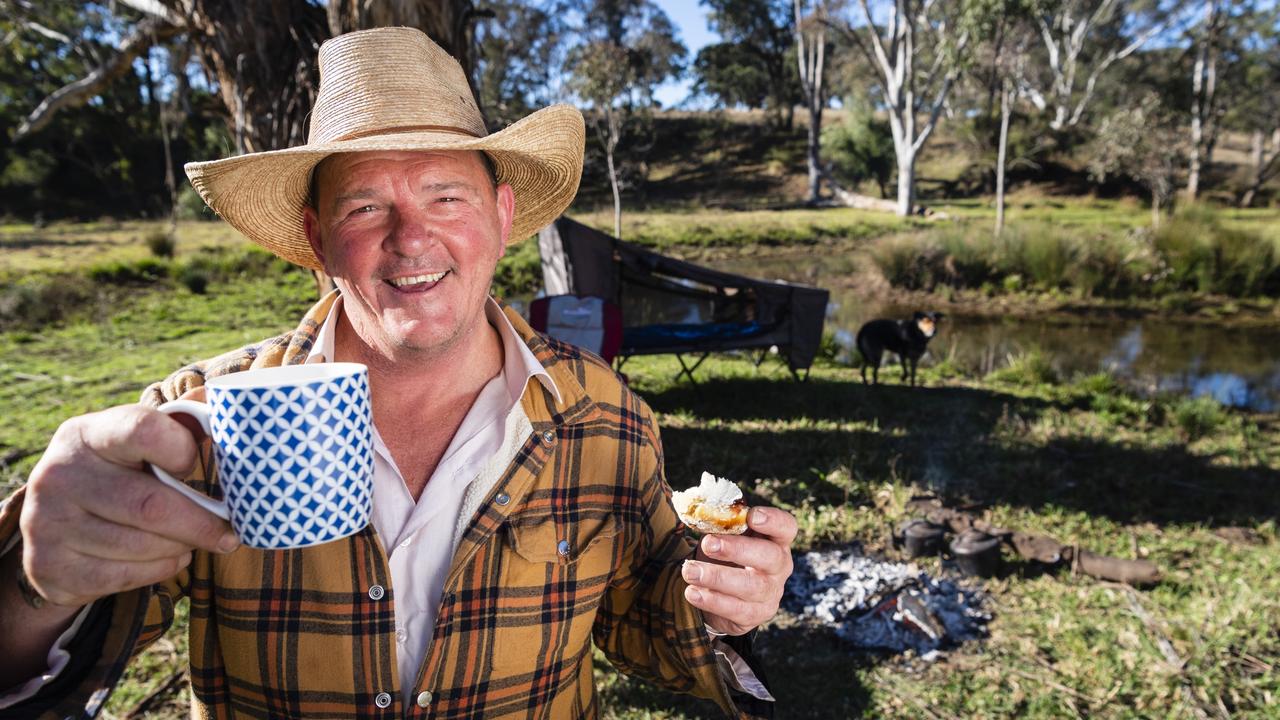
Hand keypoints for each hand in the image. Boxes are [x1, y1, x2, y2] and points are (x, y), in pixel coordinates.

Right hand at [19, 387, 238, 608]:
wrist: (52, 525)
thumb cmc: (114, 472)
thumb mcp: (133, 441)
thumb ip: (177, 422)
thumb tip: (222, 399)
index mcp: (85, 434)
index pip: (143, 430)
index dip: (182, 449)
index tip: (197, 466)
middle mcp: (59, 475)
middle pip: (150, 505)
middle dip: (200, 523)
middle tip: (229, 533)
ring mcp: (48, 522)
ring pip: (141, 545)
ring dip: (182, 547)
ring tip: (193, 542)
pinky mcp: (50, 566)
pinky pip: (124, 575)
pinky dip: (160, 569)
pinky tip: (168, 558)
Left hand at [681, 506, 796, 635]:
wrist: (723, 594)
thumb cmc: (727, 556)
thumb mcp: (726, 536)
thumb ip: (720, 523)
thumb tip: (703, 510)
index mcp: (776, 540)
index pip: (786, 527)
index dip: (773, 520)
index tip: (751, 516)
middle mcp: (779, 566)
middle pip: (770, 556)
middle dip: (738, 549)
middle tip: (709, 543)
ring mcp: (770, 593)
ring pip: (751, 586)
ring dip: (717, 577)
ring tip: (690, 570)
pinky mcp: (755, 615)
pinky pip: (736, 610)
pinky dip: (712, 601)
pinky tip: (692, 592)